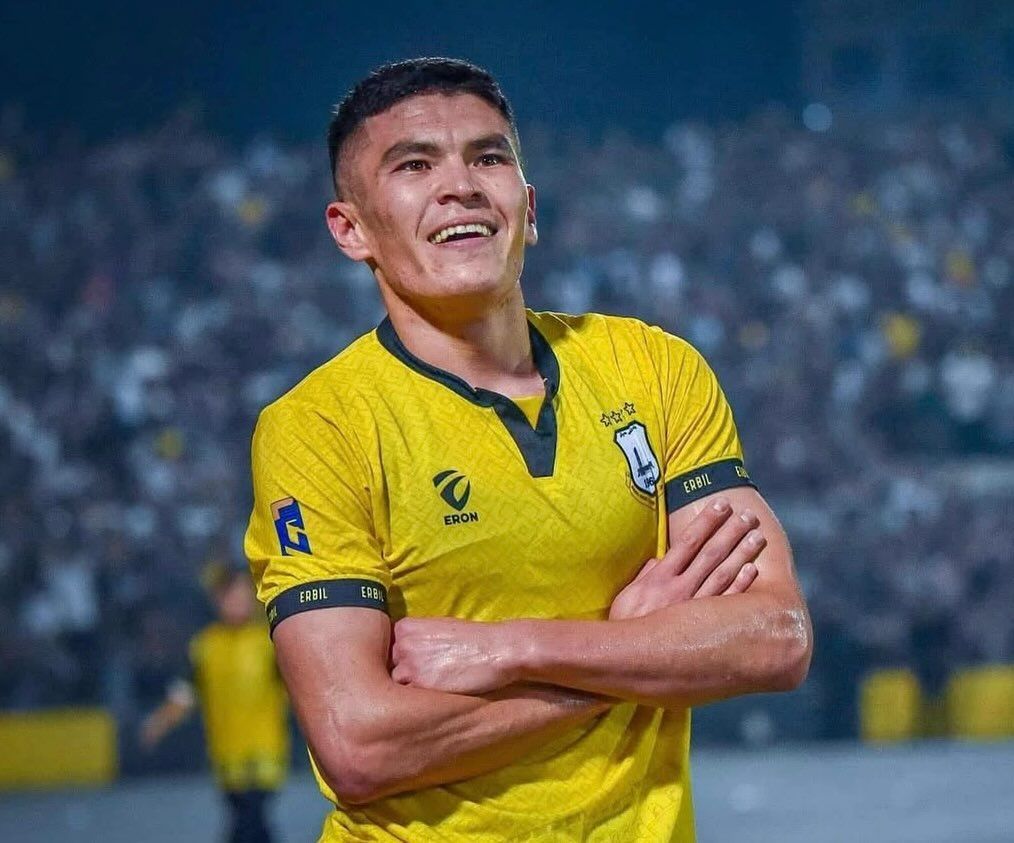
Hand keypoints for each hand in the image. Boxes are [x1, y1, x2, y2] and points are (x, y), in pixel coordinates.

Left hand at [391, 616, 515, 694]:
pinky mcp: (421, 686)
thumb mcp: (438, 629)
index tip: (417, 665)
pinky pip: (409, 700)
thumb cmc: (472, 640)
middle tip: (428, 678)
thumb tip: (402, 657)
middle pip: (390, 668)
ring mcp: (409, 666)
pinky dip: (420, 701)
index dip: (402, 661)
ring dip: (411, 690)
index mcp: (404, 627)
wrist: (496, 649)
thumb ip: (416, 640)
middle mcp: (402, 645)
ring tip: (434, 689)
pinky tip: (437, 697)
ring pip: (398, 686)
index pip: (388, 651)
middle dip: (405, 675)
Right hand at [609, 497, 764, 619]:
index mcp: (659, 578)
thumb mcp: (627, 596)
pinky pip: (726, 603)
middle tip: (748, 516)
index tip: (721, 504)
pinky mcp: (703, 628)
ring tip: (757, 537)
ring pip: (723, 575)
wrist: (626, 661)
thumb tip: (658, 560)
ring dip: (741, 554)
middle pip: (710, 554)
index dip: (706, 521)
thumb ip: (644, 576)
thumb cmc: (625, 627)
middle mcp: (679, 589)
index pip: (688, 542)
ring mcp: (694, 609)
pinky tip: (752, 571)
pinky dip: (740, 586)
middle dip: (730, 531)